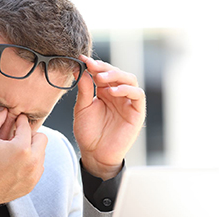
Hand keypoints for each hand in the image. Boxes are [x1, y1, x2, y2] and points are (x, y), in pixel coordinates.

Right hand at [0, 107, 47, 206]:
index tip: (15, 120)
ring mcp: (33, 175)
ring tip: (14, 151)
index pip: (27, 126)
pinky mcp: (31, 185)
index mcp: (21, 148)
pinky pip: (38, 168)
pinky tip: (16, 164)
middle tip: (16, 137)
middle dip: (30, 135)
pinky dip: (30, 164)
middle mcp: (32, 162)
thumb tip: (3, 108)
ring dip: (31, 150)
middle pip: (42, 139)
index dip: (20, 121)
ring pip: (42, 154)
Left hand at [74, 56, 145, 179]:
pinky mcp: (137, 112)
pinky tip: (112, 92)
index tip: (82, 59)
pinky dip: (126, 90)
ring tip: (100, 79)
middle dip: (105, 68)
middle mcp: (118, 94)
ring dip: (116, 76)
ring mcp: (128, 102)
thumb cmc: (88, 133)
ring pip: (129, 80)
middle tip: (92, 67)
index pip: (103, 72)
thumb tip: (81, 69)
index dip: (95, 65)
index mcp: (104, 91)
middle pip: (117, 73)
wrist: (95, 154)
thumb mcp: (82, 108)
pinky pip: (137, 95)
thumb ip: (84, 89)